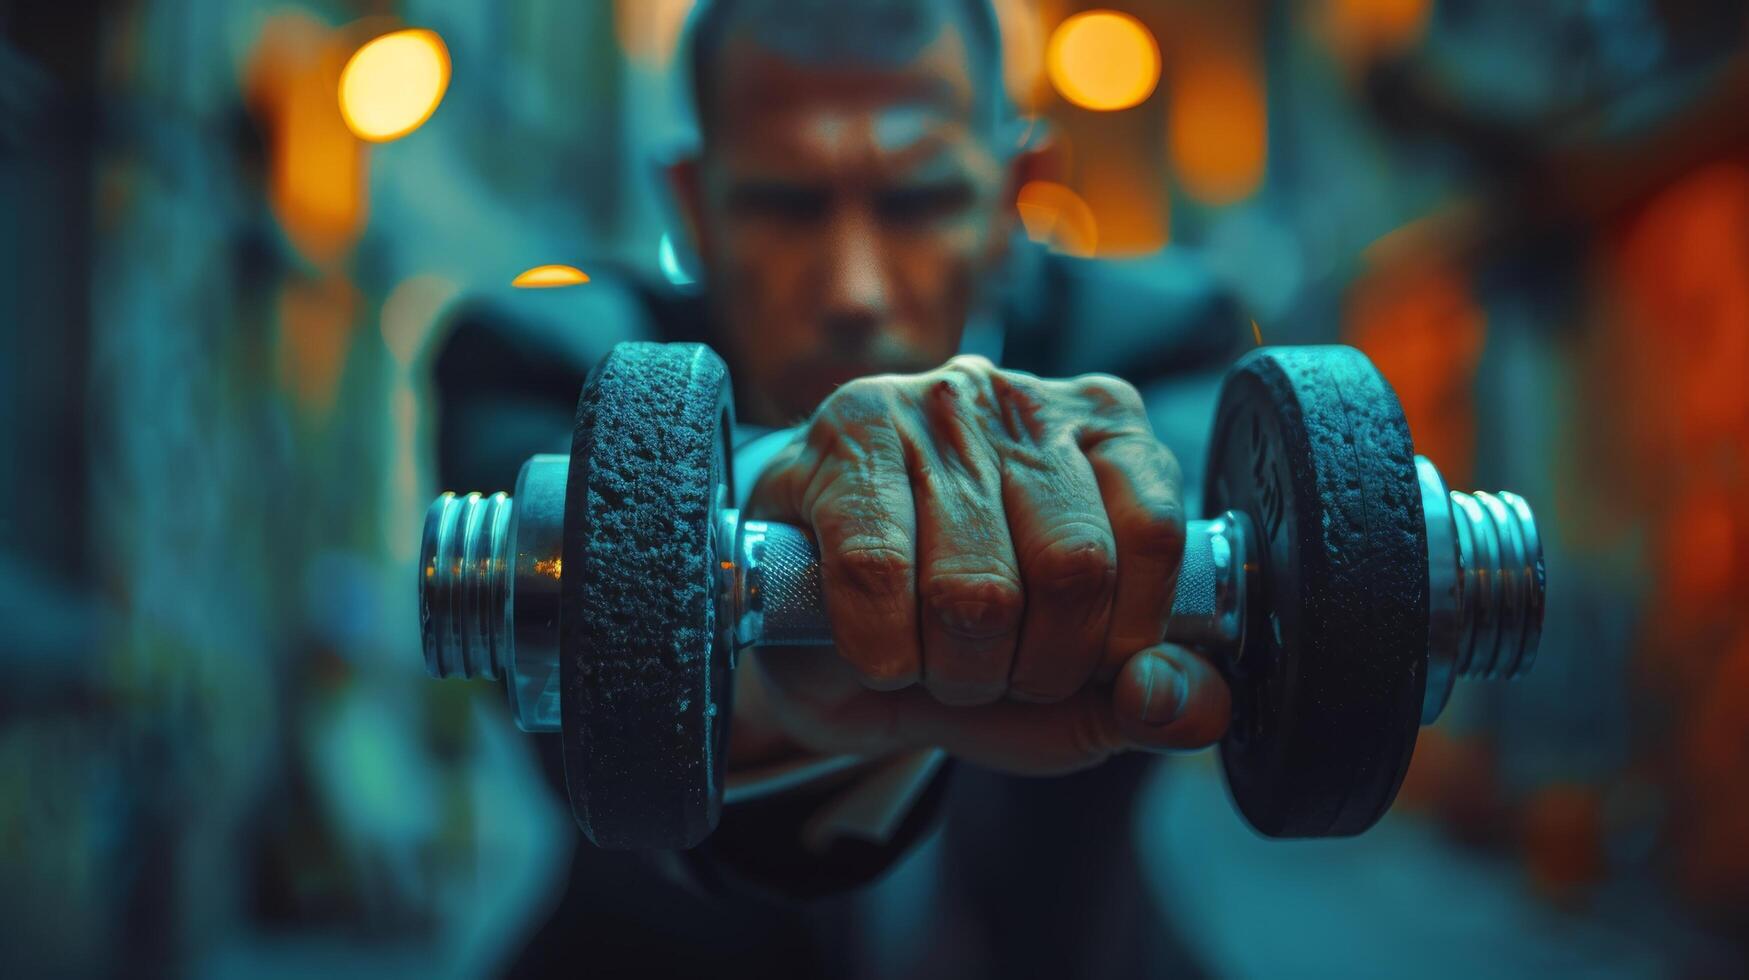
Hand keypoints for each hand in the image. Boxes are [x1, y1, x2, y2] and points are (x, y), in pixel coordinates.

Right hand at [732, 356, 1229, 775]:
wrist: (811, 624)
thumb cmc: (957, 638)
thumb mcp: (1073, 689)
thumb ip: (1153, 699)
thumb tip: (1180, 701)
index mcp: (1107, 432)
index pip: (1156, 537)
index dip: (1118, 642)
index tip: (1079, 669)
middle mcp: (1023, 404)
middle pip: (1073, 565)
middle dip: (1037, 667)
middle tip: (997, 676)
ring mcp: (928, 408)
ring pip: (976, 584)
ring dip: (955, 671)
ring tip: (933, 662)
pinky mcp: (842, 438)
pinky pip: (876, 575)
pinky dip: (883, 650)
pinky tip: (878, 651)